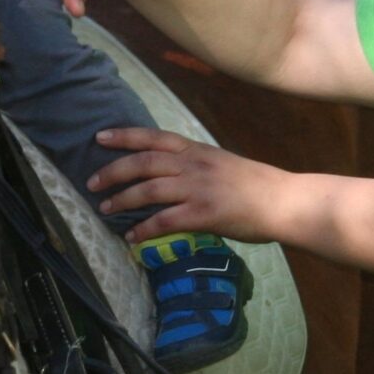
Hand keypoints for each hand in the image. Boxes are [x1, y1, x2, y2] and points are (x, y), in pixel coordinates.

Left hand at [88, 128, 288, 244]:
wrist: (282, 201)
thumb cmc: (254, 184)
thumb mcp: (220, 163)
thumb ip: (193, 165)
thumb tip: (168, 173)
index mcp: (196, 150)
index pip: (153, 137)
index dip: (124, 136)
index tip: (100, 137)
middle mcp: (193, 165)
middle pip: (143, 162)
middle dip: (113, 171)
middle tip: (91, 182)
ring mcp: (198, 189)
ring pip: (149, 190)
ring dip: (122, 200)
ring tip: (104, 209)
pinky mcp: (204, 214)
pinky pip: (165, 221)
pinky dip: (144, 229)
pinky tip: (132, 237)